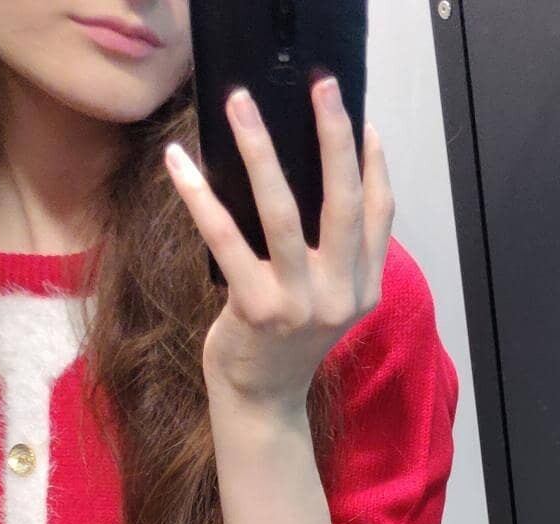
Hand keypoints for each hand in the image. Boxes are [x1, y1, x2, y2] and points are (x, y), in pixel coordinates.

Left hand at [163, 77, 395, 409]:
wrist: (261, 400)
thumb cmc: (283, 340)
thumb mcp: (322, 298)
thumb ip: (331, 254)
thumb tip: (306, 175)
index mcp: (363, 290)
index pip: (379, 217)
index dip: (374, 166)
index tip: (362, 119)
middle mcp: (340, 297)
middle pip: (343, 204)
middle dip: (333, 139)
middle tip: (321, 88)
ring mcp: (301, 305)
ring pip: (285, 214)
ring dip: (261, 151)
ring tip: (242, 105)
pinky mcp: (257, 310)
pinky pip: (227, 240)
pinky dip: (201, 197)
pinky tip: (180, 163)